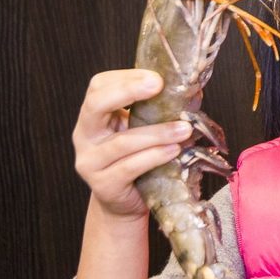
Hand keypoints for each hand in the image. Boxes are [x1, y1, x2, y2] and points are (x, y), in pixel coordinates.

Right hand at [71, 69, 192, 219]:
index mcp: (93, 116)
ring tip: (184, 129)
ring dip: (157, 133)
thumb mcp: (143, 129)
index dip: (126, 78)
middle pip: (96, 106)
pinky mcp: (103, 185)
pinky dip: (154, 157)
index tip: (157, 77)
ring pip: (122, 142)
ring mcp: (90, 161)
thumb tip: (194, 92)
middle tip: (157, 86)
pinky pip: (129, 167)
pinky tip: (173, 151)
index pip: (99, 87)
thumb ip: (158, 110)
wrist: (126, 201)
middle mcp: (85, 135)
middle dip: (127, 92)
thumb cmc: (137, 158)